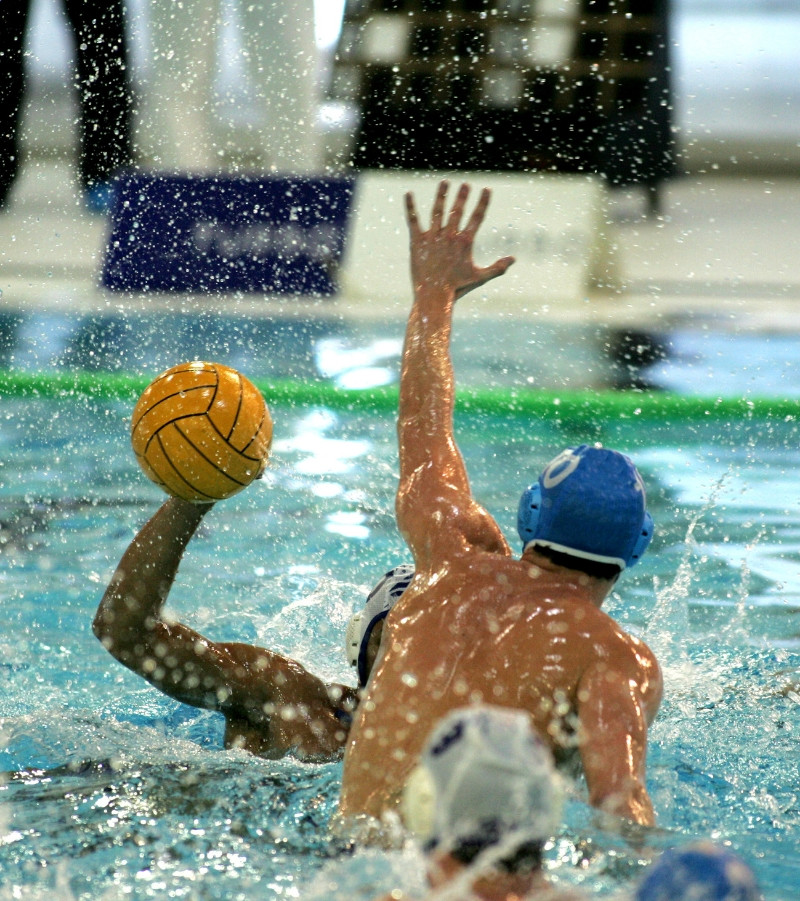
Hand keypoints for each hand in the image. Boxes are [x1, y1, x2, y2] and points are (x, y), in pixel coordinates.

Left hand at [405, 181, 514, 300]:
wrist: (434, 296)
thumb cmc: (457, 288)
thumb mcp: (480, 278)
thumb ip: (498, 267)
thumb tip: (514, 259)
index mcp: (465, 242)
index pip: (477, 217)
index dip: (482, 202)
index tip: (486, 189)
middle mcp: (449, 236)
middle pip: (457, 210)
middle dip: (462, 196)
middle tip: (465, 184)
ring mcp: (432, 237)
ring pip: (437, 211)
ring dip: (441, 195)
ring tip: (445, 183)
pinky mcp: (417, 242)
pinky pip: (413, 221)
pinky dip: (410, 207)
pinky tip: (408, 194)